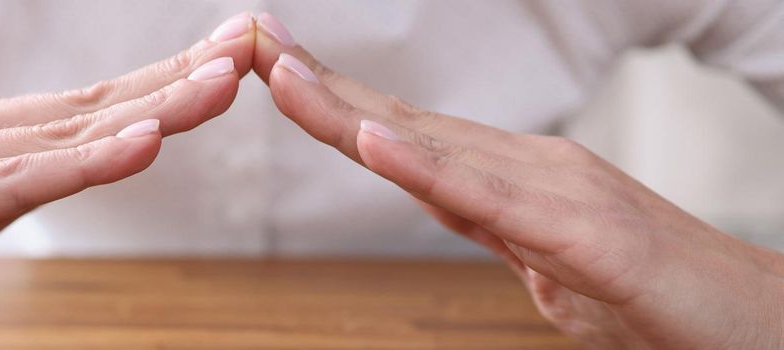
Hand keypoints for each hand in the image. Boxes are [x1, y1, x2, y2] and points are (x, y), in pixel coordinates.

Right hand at [0, 14, 254, 348]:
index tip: (228, 62)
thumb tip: (50, 179)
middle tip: (252, 43)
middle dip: (178, 76)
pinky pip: (14, 185)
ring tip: (225, 79)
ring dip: (153, 107)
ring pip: (64, 133)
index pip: (87, 110)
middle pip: (90, 106)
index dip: (162, 84)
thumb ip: (1, 202)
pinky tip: (142, 144)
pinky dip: (83, 165)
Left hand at [252, 14, 783, 348]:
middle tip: (245, 39)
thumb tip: (447, 201)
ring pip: (431, 145)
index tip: (268, 66)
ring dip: (347, 109)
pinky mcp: (583, 233)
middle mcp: (522, 166)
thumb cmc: (650, 295)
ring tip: (279, 71)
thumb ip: (493, 223)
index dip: (329, 99)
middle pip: (398, 121)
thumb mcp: (545, 259)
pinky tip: (374, 139)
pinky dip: (427, 167)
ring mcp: (552, 191)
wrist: (752, 323)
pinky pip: (490, 198)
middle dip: (316, 83)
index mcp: (507, 175)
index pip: (399, 131)